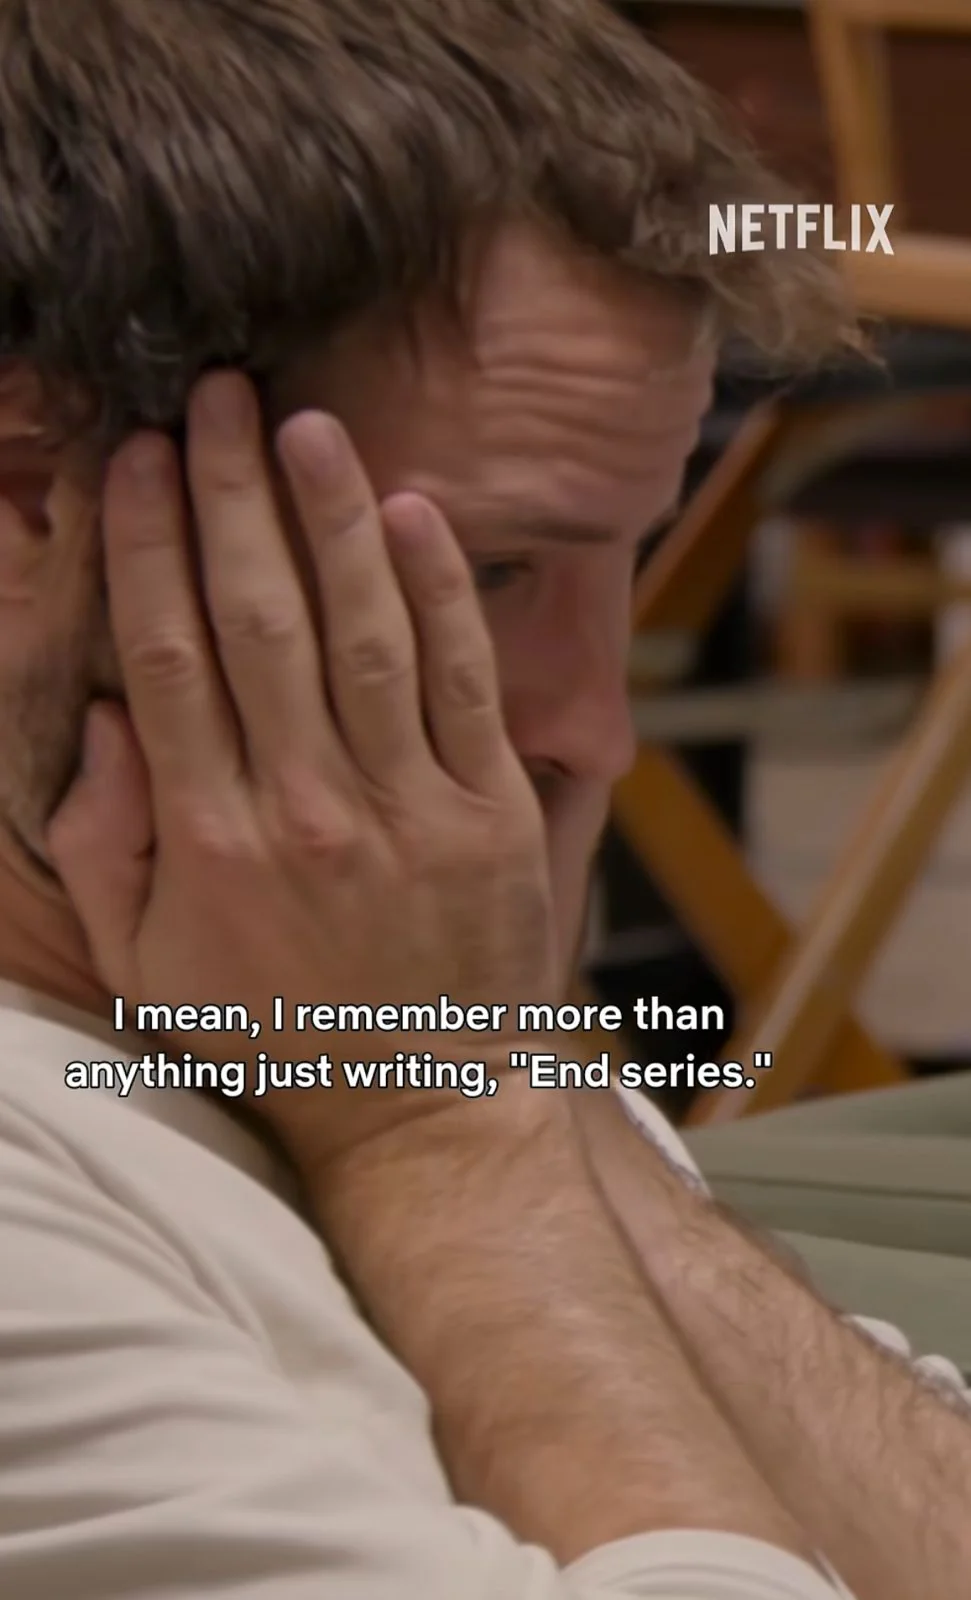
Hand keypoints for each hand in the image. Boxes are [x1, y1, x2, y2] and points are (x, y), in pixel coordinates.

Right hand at [48, 373, 556, 1171]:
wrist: (417, 1106)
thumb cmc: (273, 1029)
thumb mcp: (147, 963)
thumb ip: (106, 843)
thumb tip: (109, 715)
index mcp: (210, 838)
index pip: (168, 658)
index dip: (147, 546)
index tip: (135, 459)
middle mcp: (304, 809)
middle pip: (258, 622)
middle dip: (229, 497)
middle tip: (213, 396)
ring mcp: (405, 808)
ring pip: (362, 634)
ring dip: (330, 519)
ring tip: (303, 425)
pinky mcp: (489, 815)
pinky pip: (463, 685)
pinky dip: (440, 595)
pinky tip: (414, 513)